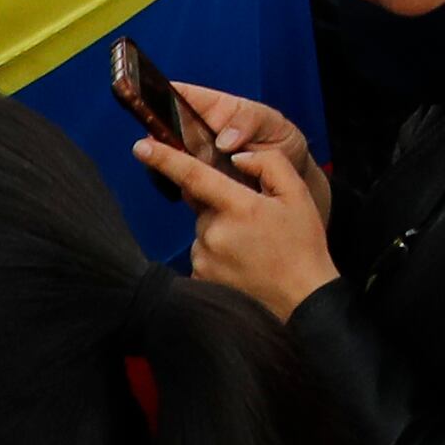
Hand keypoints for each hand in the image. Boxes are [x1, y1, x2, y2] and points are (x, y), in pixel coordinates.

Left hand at [128, 78, 335, 314]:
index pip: (194, 177)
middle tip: (255, 224)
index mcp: (239, 207)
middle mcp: (215, 232)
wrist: (302, 297)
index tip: (141, 147)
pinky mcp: (200, 279)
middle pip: (204, 206)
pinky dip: (217, 255)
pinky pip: (202, 255)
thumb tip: (237, 156)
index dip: (165, 159)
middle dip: (222, 207)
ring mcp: (205, 259)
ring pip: (204, 231)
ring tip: (252, 248)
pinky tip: (241, 264)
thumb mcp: (298, 194)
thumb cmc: (302, 244)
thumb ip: (268, 164)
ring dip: (220, 232)